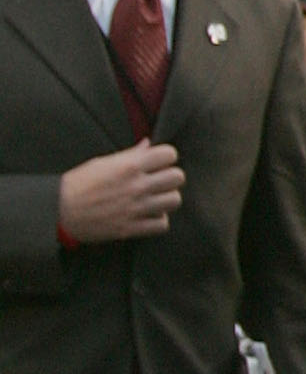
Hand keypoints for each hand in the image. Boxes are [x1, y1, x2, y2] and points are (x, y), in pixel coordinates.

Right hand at [58, 142, 184, 243]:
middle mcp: (136, 186)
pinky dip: (158, 220)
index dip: (166, 157)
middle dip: (170, 177)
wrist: (60, 211)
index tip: (158, 162)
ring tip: (155, 199)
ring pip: (174, 200)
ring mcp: (135, 208)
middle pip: (177, 177)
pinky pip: (162, 224)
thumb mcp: (103, 162)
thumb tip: (148, 144)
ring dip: (166, 199)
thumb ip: (130, 154)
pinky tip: (149, 215)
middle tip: (158, 181)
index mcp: (129, 166)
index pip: (170, 154)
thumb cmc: (79, 183)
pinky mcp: (131, 228)